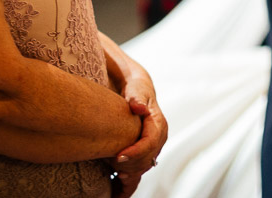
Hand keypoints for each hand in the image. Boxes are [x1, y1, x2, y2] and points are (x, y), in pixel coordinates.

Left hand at [111, 79, 167, 196]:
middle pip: (147, 158)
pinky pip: (141, 167)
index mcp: (159, 124)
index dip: (135, 152)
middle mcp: (160, 137)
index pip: (150, 143)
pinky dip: (132, 175)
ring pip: (145, 165)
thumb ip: (136, 99)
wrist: (138, 92)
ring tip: (114, 173)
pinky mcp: (147, 151)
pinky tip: (118, 179)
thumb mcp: (136, 91)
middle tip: (112, 165)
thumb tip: (139, 107)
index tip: (118, 156)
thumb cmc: (136, 90)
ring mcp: (155, 146)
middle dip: (130, 164)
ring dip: (131, 171)